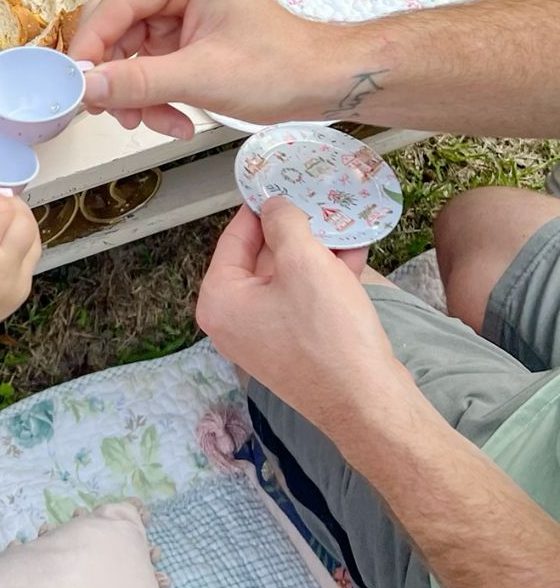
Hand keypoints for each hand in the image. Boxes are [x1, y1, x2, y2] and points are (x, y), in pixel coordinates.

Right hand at [0, 193, 40, 342]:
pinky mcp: (22, 292)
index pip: (1, 208)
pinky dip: (20, 247)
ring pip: (35, 239)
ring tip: (1, 229)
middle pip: (26, 222)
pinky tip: (2, 249)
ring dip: (21, 226)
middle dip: (13, 208)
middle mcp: (3, 269)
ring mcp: (17, 284)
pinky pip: (31, 259)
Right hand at [70, 0, 341, 135]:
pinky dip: (152, 96)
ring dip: (135, 94)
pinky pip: (146, 66)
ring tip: (155, 123)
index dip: (90, 45)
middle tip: (113, 113)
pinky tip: (173, 120)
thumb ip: (139, 82)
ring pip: (126, 53)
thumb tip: (86, 86)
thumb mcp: (203, 77)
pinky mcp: (180, 35)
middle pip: (115, 28)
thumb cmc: (280, 67)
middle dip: (116, 76)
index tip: (74, 84)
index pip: (116, 3)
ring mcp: (176, 8)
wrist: (320, 83)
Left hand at [196, 199, 402, 440]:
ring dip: (317, 251)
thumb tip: (275, 205)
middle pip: (262, 258)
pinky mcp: (296, 348)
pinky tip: (355, 254)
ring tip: (343, 222)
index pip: (234, 238)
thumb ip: (284, 223)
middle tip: (317, 200)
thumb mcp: (304, 261)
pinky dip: (327, 278)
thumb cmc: (329, 335)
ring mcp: (265, 338)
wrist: (369, 403)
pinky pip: (305, 300)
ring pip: (289, 277)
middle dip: (295, 229)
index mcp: (219, 300)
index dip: (260, 208)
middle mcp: (234, 321)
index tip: (278, 184)